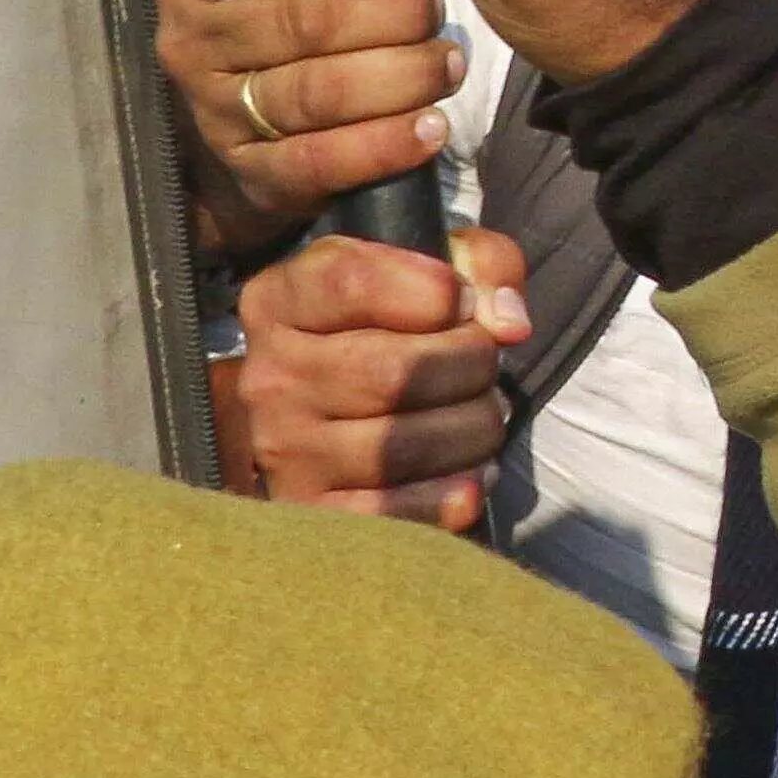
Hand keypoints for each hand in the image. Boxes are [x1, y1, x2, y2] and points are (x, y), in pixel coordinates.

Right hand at [154, 0, 465, 255]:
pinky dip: (384, 145)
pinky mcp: (250, 173)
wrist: (282, 112)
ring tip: (446, 63)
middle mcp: (187, 37)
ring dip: (399, 77)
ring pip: (316, 91)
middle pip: (301, 22)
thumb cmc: (322, 0)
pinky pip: (318, 161)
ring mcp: (212, 110)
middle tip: (434, 11)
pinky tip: (430, 127)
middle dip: (387, 16)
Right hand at [235, 224, 527, 527]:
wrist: (332, 414)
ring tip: (474, 418)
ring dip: (473, 430)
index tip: (463, 301)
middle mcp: (269, 376)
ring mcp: (283, 450)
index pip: (351, 282)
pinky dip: (453, 495)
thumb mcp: (433, 270)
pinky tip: (467, 473)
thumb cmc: (395, 328)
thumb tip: (509, 325)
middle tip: (481, 367)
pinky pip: (396, 513)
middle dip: (472, 366)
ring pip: (406, 445)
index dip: (434, 291)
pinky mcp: (310, 512)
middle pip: (397, 372)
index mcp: (281, 301)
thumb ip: (481, 265)